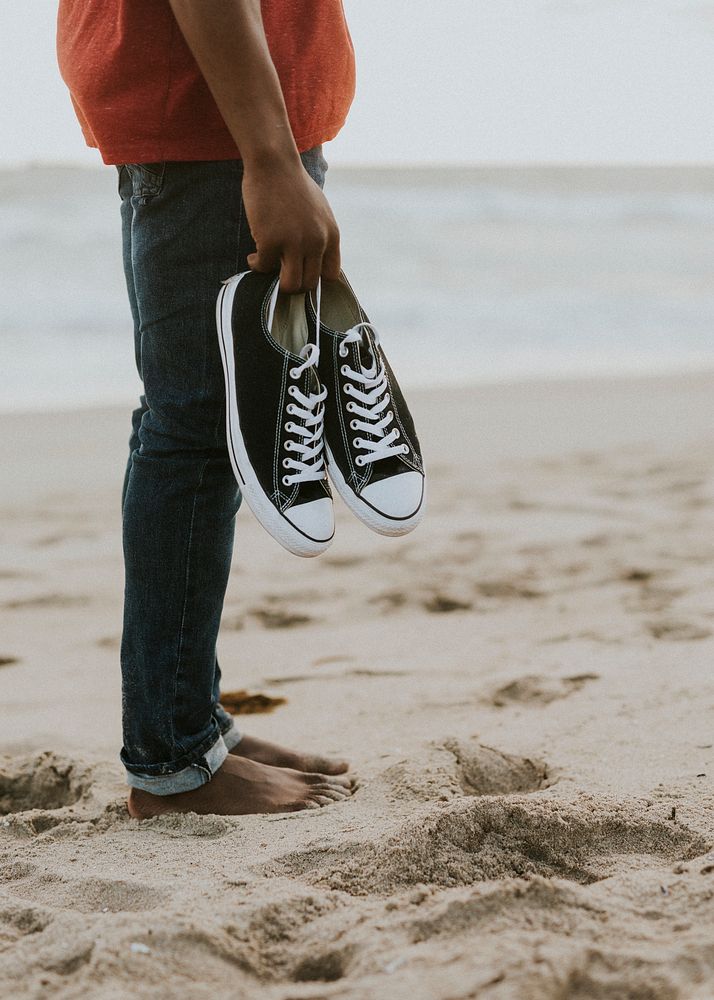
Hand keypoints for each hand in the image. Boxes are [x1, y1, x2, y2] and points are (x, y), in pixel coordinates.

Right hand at [243, 157, 340, 292]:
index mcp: (331, 235)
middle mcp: (316, 242)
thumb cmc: (294, 185)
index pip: (331, 275)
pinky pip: (263, 267)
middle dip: (294, 283)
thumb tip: (312, 260)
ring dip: (277, 283)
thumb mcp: (319, 211)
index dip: (315, 278)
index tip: (301, 272)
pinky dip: (256, 265)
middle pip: (309, 284)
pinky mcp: (270, 241)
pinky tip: (253, 257)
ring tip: (269, 269)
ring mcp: (294, 243)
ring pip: (290, 284)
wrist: (275, 164)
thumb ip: (320, 235)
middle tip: (281, 273)